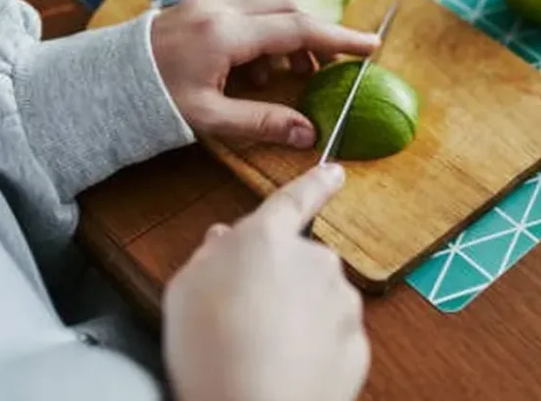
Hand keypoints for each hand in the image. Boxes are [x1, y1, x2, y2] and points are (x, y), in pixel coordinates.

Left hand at [150, 0, 379, 147]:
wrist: (97, 82)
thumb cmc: (148, 102)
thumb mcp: (208, 118)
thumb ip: (261, 122)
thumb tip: (309, 134)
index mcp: (225, 35)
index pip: (299, 30)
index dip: (340, 39)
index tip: (371, 46)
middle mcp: (219, 10)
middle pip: (289, 7)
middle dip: (317, 33)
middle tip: (331, 65)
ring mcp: (206, 4)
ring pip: (268, 5)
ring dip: (289, 33)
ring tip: (286, 74)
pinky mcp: (197, 8)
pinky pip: (245, 9)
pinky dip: (264, 31)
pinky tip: (254, 67)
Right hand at [162, 163, 369, 400]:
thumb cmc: (211, 351)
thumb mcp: (185, 290)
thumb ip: (210, 255)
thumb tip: (224, 240)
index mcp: (268, 239)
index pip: (295, 199)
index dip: (315, 182)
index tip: (334, 172)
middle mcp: (314, 261)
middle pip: (300, 261)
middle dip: (279, 280)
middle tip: (244, 315)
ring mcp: (340, 303)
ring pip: (319, 300)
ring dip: (297, 316)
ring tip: (260, 349)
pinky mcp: (355, 343)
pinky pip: (332, 338)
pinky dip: (314, 349)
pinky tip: (285, 368)